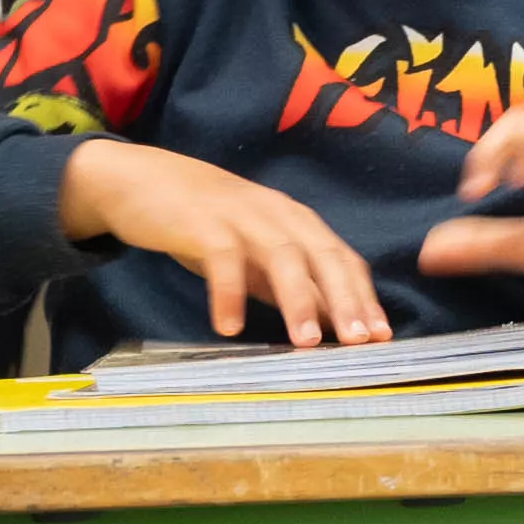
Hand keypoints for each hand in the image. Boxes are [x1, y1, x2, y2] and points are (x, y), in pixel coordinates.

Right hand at [59, 140, 394, 345]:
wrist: (142, 180)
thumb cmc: (205, 223)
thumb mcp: (253, 255)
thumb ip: (286, 285)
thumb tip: (326, 325)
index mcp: (297, 222)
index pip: (342, 260)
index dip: (363, 297)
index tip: (382, 336)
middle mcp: (279, 215)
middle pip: (323, 256)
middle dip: (346, 300)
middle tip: (361, 342)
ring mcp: (243, 215)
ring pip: (282, 256)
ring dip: (296, 300)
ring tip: (306, 343)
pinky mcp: (203, 222)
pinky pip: (222, 259)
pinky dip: (227, 294)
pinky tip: (228, 328)